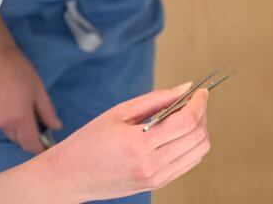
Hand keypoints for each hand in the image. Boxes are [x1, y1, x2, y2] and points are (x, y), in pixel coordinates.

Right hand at [0, 15, 61, 153]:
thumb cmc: (16, 68)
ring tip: (12, 101)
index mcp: (19, 118)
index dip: (38, 148)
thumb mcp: (38, 88)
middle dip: (25, 133)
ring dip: (10, 122)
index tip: (44, 147)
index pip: (29, 143)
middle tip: (31, 116)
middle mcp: (0, 124)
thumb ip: (47, 111)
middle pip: (16, 137)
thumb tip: (56, 126)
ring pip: (3, 129)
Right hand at [46, 83, 210, 201]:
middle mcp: (151, 165)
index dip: (199, 103)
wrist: (70, 176)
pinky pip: (189, 163)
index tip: (201, 91)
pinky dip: (192, 146)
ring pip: (198, 152)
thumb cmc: (89, 142)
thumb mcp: (119, 113)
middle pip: (197, 137)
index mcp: (138, 144)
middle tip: (196, 101)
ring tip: (188, 116)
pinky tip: (181, 133)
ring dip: (200, 130)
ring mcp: (155, 178)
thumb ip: (156, 99)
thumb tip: (185, 88)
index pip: (186, 122)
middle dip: (202, 114)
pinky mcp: (157, 184)